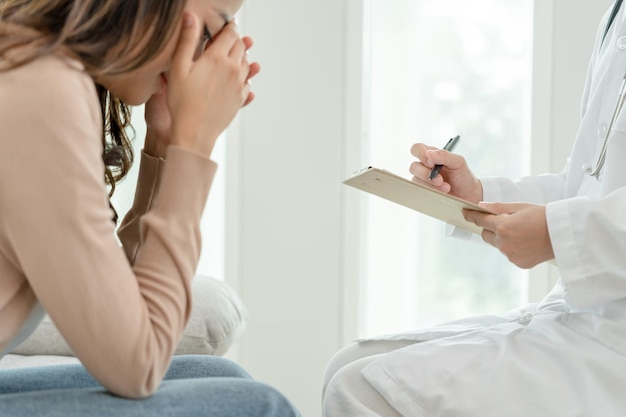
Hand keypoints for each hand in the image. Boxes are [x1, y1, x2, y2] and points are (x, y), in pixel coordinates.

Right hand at [167, 13, 257, 157]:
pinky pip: (247, 82)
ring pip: (246, 63)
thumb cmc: (182, 101)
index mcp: (219, 58)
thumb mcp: (178, 67)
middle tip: (226, 39)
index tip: (224, 26)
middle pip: (241, 47)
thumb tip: (191, 16)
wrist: (195, 132)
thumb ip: (187, 40)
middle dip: (235, 40)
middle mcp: (234, 70)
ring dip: (240, 57)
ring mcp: (239, 85)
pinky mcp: (240, 99)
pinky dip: (244, 77)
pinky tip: (236, 79)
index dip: (228, 27)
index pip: (231, 34)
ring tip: (230, 57)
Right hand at [409, 143, 482, 203]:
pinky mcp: (423, 190)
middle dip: (426, 174)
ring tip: (446, 188)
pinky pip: (419, 191)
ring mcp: (422, 179)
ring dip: (431, 185)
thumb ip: (444, 155)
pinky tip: (442, 193)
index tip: (430, 163)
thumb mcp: (458, 162)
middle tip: (440, 180)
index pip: (417, 149)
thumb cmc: (463, 176)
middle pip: (413, 166)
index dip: (420, 154)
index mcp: (432, 155)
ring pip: (416, 180)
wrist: (468, 195)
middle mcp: (424, 166)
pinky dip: (431, 192)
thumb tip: (429, 153)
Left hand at [463, 202, 554, 268]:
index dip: (471, 216)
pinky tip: (527, 242)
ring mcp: (510, 255)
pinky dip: (513, 247)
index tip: (464, 212)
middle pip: (485, 235)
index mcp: (503, 226)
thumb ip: (498, 207)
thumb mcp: (521, 207)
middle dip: (490, 228)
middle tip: (504, 221)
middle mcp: (504, 243)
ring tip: (522, 231)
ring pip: (498, 245)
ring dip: (502, 238)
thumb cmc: (544, 216)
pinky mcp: (518, 263)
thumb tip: (481, 206)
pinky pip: (509, 253)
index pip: (480, 220)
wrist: (565, 234)